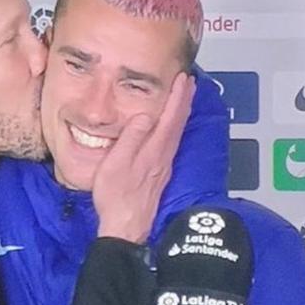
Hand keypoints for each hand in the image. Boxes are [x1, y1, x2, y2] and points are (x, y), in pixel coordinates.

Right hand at [93, 72, 195, 243]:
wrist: (125, 226)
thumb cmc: (115, 196)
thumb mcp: (116, 164)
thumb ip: (131, 138)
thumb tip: (145, 115)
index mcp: (153, 150)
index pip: (170, 117)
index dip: (176, 96)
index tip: (181, 78)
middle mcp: (163, 156)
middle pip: (178, 123)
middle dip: (184, 100)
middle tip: (188, 82)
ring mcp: (163, 165)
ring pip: (177, 132)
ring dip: (181, 112)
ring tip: (184, 98)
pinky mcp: (159, 173)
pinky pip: (172, 142)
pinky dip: (175, 127)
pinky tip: (171, 128)